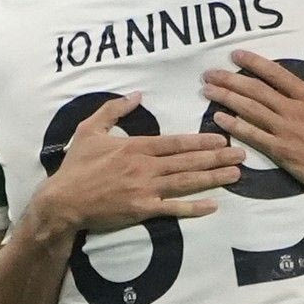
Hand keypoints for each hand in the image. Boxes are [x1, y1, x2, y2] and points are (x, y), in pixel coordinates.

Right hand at [24, 93, 244, 241]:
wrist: (63, 201)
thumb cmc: (76, 165)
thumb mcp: (90, 129)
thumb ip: (114, 110)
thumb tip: (137, 94)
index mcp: (136, 147)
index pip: (175, 143)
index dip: (201, 141)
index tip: (221, 139)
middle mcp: (145, 167)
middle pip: (187, 161)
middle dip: (217, 157)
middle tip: (241, 154)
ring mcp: (145, 190)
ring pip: (186, 182)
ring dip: (213, 178)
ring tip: (236, 174)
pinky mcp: (142, 210)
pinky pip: (173, 209)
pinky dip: (194, 208)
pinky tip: (213, 205)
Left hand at [202, 44, 303, 199]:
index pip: (277, 75)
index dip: (254, 63)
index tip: (236, 56)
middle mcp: (294, 111)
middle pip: (256, 90)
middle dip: (230, 80)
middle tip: (209, 73)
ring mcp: (285, 131)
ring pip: (250, 110)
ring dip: (226, 98)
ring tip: (207, 90)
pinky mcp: (281, 152)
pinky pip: (253, 136)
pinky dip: (235, 126)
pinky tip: (218, 119)